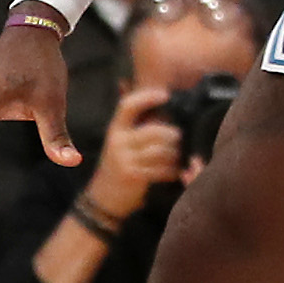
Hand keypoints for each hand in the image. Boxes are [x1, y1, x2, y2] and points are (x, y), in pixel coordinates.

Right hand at [86, 85, 184, 223]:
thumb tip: (127, 84)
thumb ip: (130, 120)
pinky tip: (174, 171)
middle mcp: (118, 142)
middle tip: (179, 139)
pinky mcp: (134, 176)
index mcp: (115, 129)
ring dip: (175, 154)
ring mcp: (125, 160)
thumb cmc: (118, 165)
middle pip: (154, 131)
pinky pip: (162, 169)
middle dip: (172, 135)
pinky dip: (172, 170)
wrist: (103, 198)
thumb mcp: (119, 140)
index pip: (128, 106)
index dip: (147, 97)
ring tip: (178, 157)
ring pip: (161, 150)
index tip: (165, 95)